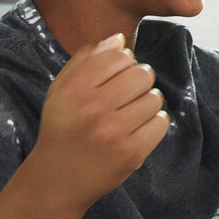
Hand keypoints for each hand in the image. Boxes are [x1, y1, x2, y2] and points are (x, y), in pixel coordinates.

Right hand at [31, 33, 169, 213]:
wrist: (57, 179)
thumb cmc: (63, 128)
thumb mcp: (61, 91)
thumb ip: (87, 61)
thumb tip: (118, 39)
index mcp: (73, 90)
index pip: (119, 55)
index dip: (122, 63)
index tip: (113, 78)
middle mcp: (92, 109)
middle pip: (142, 74)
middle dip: (139, 81)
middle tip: (125, 96)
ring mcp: (113, 132)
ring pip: (154, 97)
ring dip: (146, 103)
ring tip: (128, 115)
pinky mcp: (131, 153)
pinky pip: (161, 122)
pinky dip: (153, 124)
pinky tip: (135, 130)